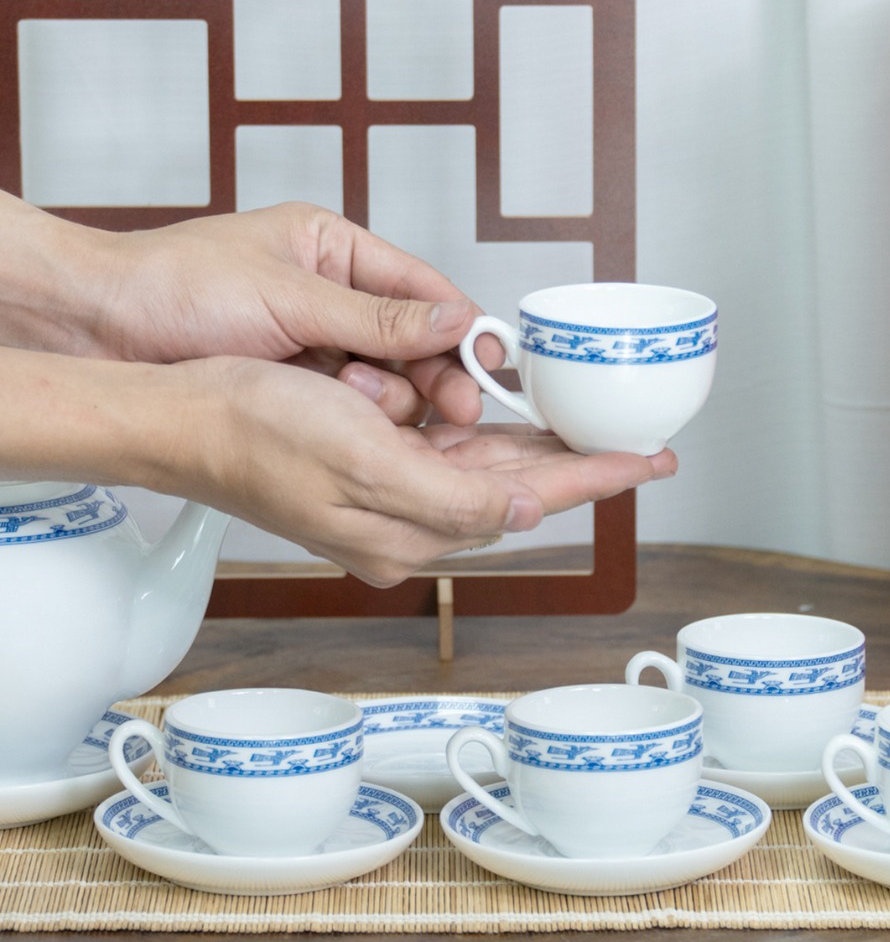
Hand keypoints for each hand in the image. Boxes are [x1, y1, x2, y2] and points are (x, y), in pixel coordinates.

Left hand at [6, 198, 496, 424]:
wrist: (98, 328)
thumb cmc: (174, 287)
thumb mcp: (288, 298)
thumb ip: (376, 317)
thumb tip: (455, 320)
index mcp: (335, 250)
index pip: (421, 289)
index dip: (461, 327)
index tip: (490, 362)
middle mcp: (332, 295)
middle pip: (412, 339)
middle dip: (433, 373)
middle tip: (456, 410)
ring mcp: (315, 342)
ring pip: (386, 376)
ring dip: (389, 397)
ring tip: (371, 407)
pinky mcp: (297, 383)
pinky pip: (350, 402)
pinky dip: (359, 415)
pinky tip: (357, 425)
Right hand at [169, 357, 676, 585]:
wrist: (185, 414)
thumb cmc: (258, 431)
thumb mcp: (366, 460)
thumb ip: (454, 494)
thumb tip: (527, 508)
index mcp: (411, 529)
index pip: (529, 500)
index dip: (597, 478)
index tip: (652, 462)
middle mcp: (405, 523)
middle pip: (515, 487)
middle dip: (572, 460)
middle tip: (632, 440)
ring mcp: (387, 500)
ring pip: (483, 467)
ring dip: (523, 438)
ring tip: (580, 421)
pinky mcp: (369, 474)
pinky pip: (443, 451)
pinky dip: (475, 430)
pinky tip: (501, 412)